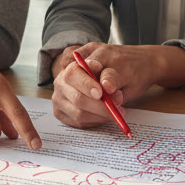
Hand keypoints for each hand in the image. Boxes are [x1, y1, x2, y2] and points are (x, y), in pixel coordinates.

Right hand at [51, 43, 165, 128]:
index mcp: (75, 62)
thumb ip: (113, 75)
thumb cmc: (120, 68)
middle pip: (77, 98)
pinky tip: (107, 113)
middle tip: (119, 104)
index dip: (87, 85)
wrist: (124, 73)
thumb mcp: (120, 66)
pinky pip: (80, 123)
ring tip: (118, 108)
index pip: (73, 74)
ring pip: (79, 114)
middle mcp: (62, 79)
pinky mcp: (64, 113)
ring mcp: (61, 97)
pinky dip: (97, 120)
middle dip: (101, 106)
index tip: (102, 92)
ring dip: (102, 114)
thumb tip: (107, 85)